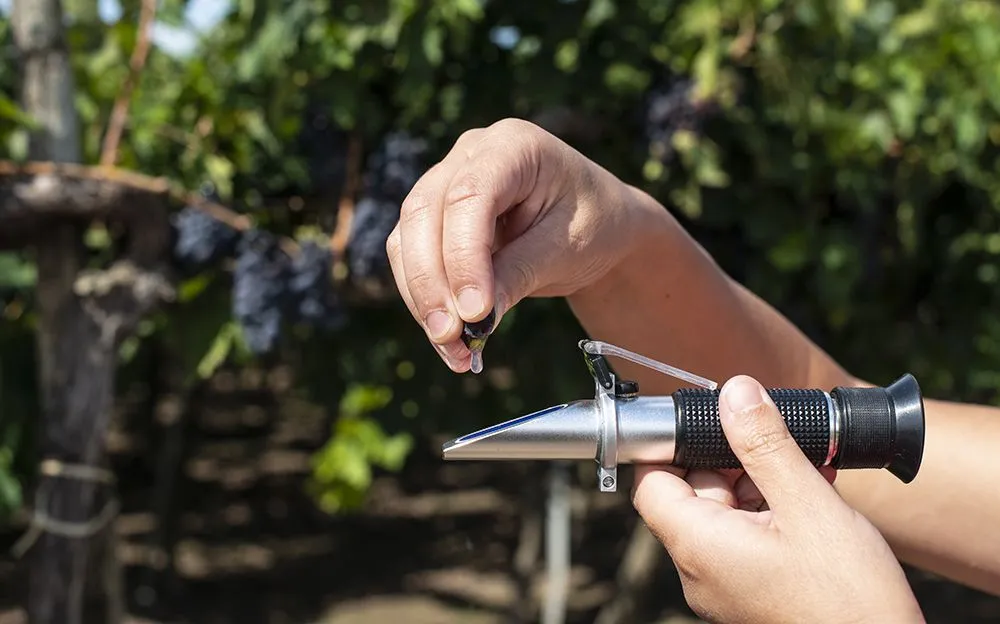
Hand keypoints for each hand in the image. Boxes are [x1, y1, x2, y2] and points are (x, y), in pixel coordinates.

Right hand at [386, 118, 649, 370]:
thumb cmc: (593, 225)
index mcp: (514, 146)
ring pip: (408, 238)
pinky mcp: (436, 217)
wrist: (599, 225)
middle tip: (451, 336)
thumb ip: (519, 274)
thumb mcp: (566, 249)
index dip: (463, 256)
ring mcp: (446, 182)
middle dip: (431, 282)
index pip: (469, 196)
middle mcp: (471, 155)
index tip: (473, 312)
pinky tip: (451, 341)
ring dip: (423, 299)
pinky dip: (426, 302)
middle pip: (424, 214)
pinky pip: (413, 259)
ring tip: (454, 350)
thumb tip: (472, 318)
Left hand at [632, 375, 924, 623]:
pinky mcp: (753, 593)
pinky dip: (773, 510)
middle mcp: (701, 570)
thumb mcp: (808, 506)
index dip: (667, 444)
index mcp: (699, 546)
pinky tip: (812, 494)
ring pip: (726, 512)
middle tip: (774, 438)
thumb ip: (766, 446)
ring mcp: (726, 585)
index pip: (651, 482)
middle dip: (731, 458)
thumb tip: (735, 394)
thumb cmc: (849, 600)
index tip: (702, 418)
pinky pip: (748, 537)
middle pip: (692, 492)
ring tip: (806, 467)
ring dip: (760, 482)